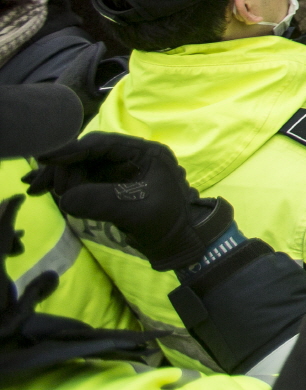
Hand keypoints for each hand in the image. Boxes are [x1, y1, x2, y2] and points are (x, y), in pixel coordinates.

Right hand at [27, 133, 234, 270]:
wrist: (184, 244)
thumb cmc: (169, 224)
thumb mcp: (135, 212)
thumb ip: (101, 201)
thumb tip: (65, 198)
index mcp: (147, 153)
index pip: (103, 145)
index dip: (71, 150)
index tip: (45, 158)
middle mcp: (135, 158)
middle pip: (90, 154)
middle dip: (62, 167)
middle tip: (39, 187)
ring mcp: (125, 172)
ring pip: (85, 167)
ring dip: (62, 177)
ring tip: (38, 190)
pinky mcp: (116, 188)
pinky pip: (88, 181)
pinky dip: (70, 186)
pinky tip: (52, 193)